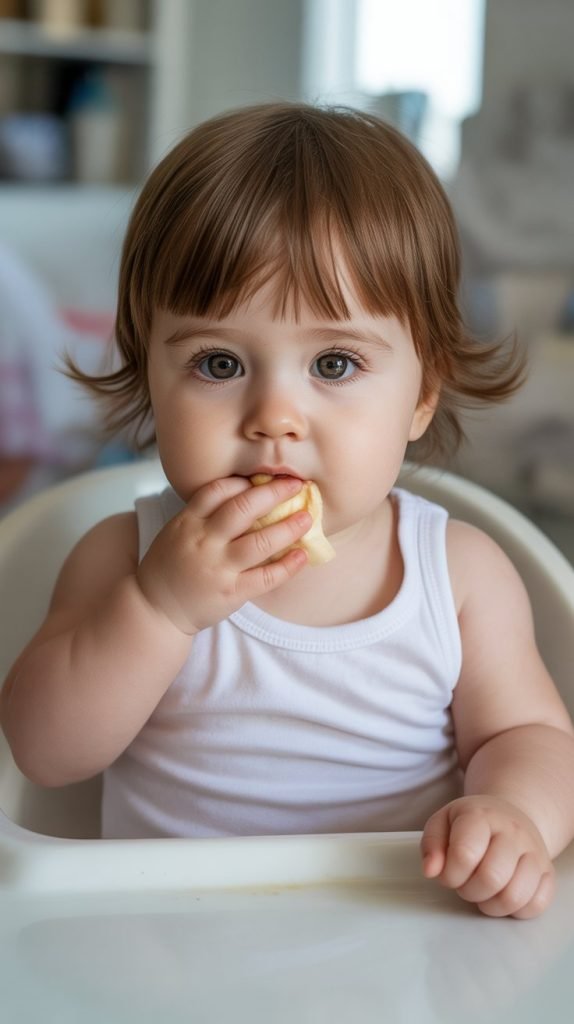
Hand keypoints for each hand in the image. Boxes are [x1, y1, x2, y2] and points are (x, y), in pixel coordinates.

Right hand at [136, 475, 311, 634]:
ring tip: (308, 518)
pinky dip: (287, 566)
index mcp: (188, 522)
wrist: (155, 609)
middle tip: (296, 485)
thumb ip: (204, 514)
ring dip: (288, 528)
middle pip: (242, 509)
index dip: (245, 481)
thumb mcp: (177, 531)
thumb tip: (245, 492)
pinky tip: (302, 555)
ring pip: (260, 542)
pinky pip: (265, 577)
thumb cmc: (171, 566)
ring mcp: (218, 568)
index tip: (267, 477)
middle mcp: (203, 541)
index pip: (217, 491)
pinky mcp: (230, 593)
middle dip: (273, 494)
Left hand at [420, 795, 554, 917]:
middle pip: (491, 878)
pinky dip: (516, 910)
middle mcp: (512, 831)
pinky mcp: (548, 872)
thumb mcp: (442, 824)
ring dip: (491, 905)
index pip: (465, 854)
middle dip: (470, 891)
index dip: (450, 874)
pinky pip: (537, 905)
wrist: (509, 816)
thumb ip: (431, 845)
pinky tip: (503, 895)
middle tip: (465, 883)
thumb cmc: (470, 825)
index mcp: (481, 816)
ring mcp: (534, 851)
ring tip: (483, 891)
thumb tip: (431, 871)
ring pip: (514, 896)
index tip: (448, 873)